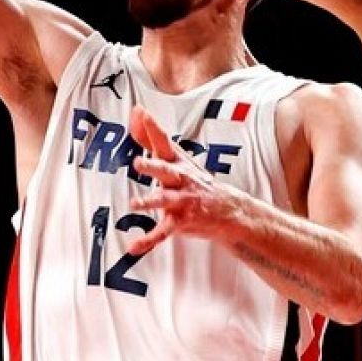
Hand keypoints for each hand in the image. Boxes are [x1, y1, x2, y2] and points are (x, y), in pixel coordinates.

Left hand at [124, 105, 240, 253]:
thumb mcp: (176, 157)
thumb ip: (152, 137)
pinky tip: (133, 248)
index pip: (163, 143)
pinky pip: (162, 233)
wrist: (228, 210)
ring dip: (150, 201)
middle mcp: (180, 180)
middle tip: (138, 162)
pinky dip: (147, 241)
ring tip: (134, 203)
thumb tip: (136, 113)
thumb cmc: (194, 180)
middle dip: (153, 166)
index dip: (152, 128)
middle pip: (166, 170)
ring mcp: (182, 201)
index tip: (141, 113)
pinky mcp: (181, 222)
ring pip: (165, 201)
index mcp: (177, 163)